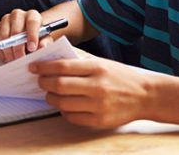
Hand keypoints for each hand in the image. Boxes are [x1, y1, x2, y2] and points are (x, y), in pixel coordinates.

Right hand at [0, 9, 52, 62]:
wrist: (27, 33)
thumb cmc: (37, 36)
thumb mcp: (45, 39)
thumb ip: (45, 42)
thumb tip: (42, 46)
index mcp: (32, 15)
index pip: (32, 22)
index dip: (32, 35)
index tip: (32, 48)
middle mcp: (18, 14)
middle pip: (16, 31)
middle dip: (18, 48)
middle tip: (20, 59)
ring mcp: (6, 19)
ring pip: (4, 36)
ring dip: (8, 51)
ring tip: (13, 60)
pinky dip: (0, 50)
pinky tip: (6, 57)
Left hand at [31, 57, 152, 127]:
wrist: (146, 96)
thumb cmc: (121, 77)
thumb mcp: (102, 62)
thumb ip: (79, 61)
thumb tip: (52, 59)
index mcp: (97, 68)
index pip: (62, 66)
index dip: (43, 67)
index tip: (33, 67)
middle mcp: (97, 86)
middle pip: (59, 86)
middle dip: (44, 83)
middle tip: (40, 81)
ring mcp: (98, 105)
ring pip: (62, 103)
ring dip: (51, 98)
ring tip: (50, 94)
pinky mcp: (99, 120)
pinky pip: (72, 117)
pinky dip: (63, 111)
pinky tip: (64, 105)